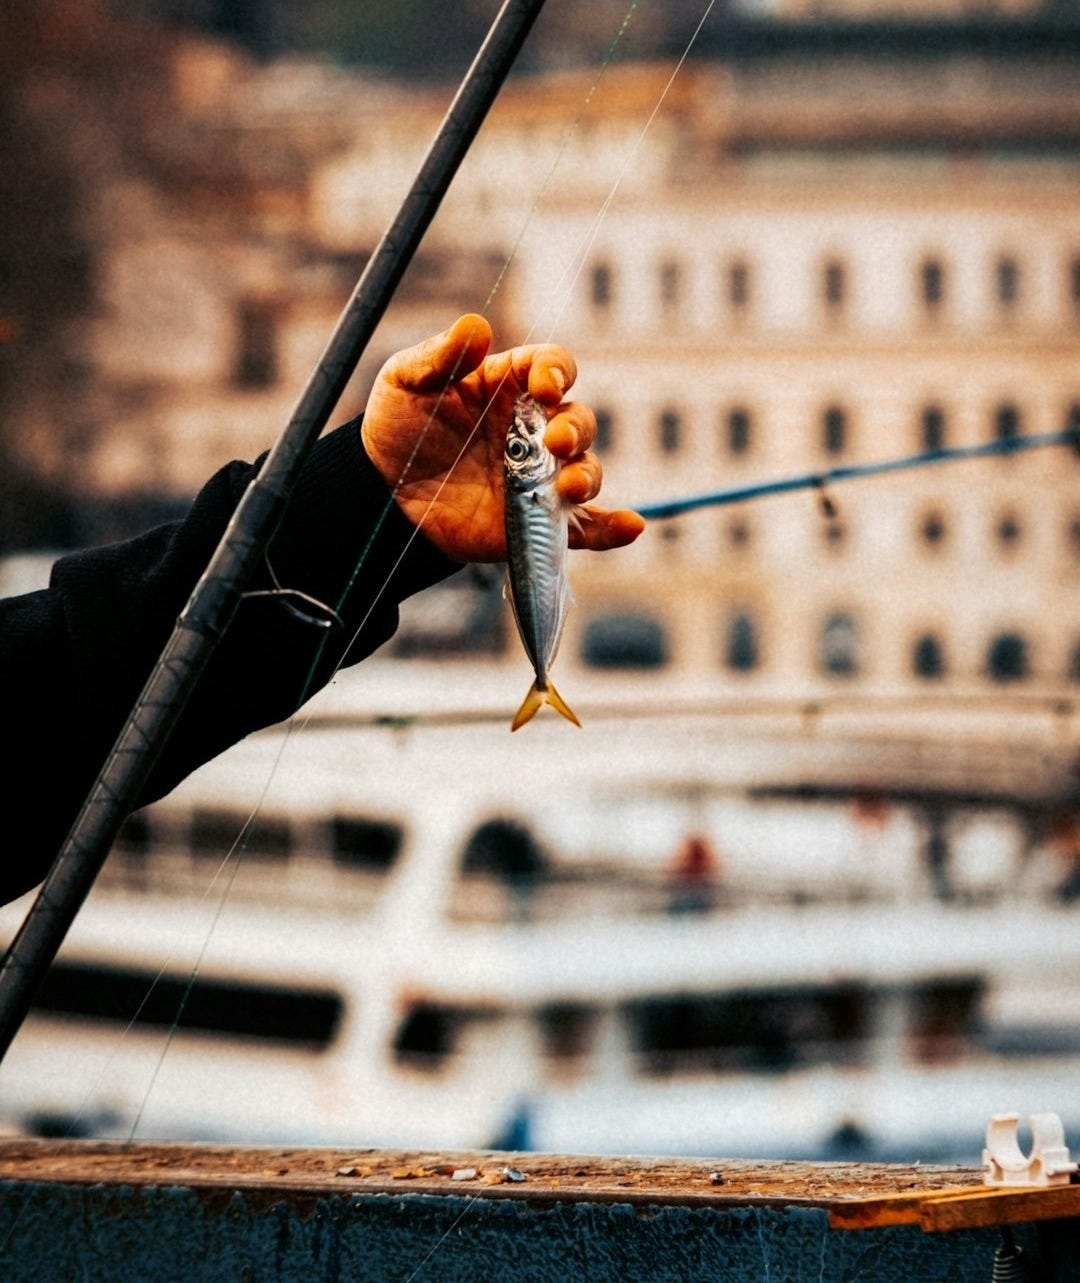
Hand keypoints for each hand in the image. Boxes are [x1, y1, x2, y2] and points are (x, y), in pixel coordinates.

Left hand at [361, 314, 644, 562]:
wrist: (384, 494)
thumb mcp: (406, 381)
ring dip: (588, 476)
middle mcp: (535, 430)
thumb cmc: (399, 427)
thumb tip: (477, 326)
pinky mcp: (539, 521)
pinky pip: (586, 527)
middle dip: (575, 429)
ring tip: (568, 487)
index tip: (544, 386)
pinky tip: (631, 526)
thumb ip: (440, 356)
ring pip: (587, 471)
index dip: (557, 371)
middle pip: (579, 420)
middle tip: (553, 442)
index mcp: (511, 386)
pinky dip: (613, 528)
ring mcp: (540, 477)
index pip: (553, 367)